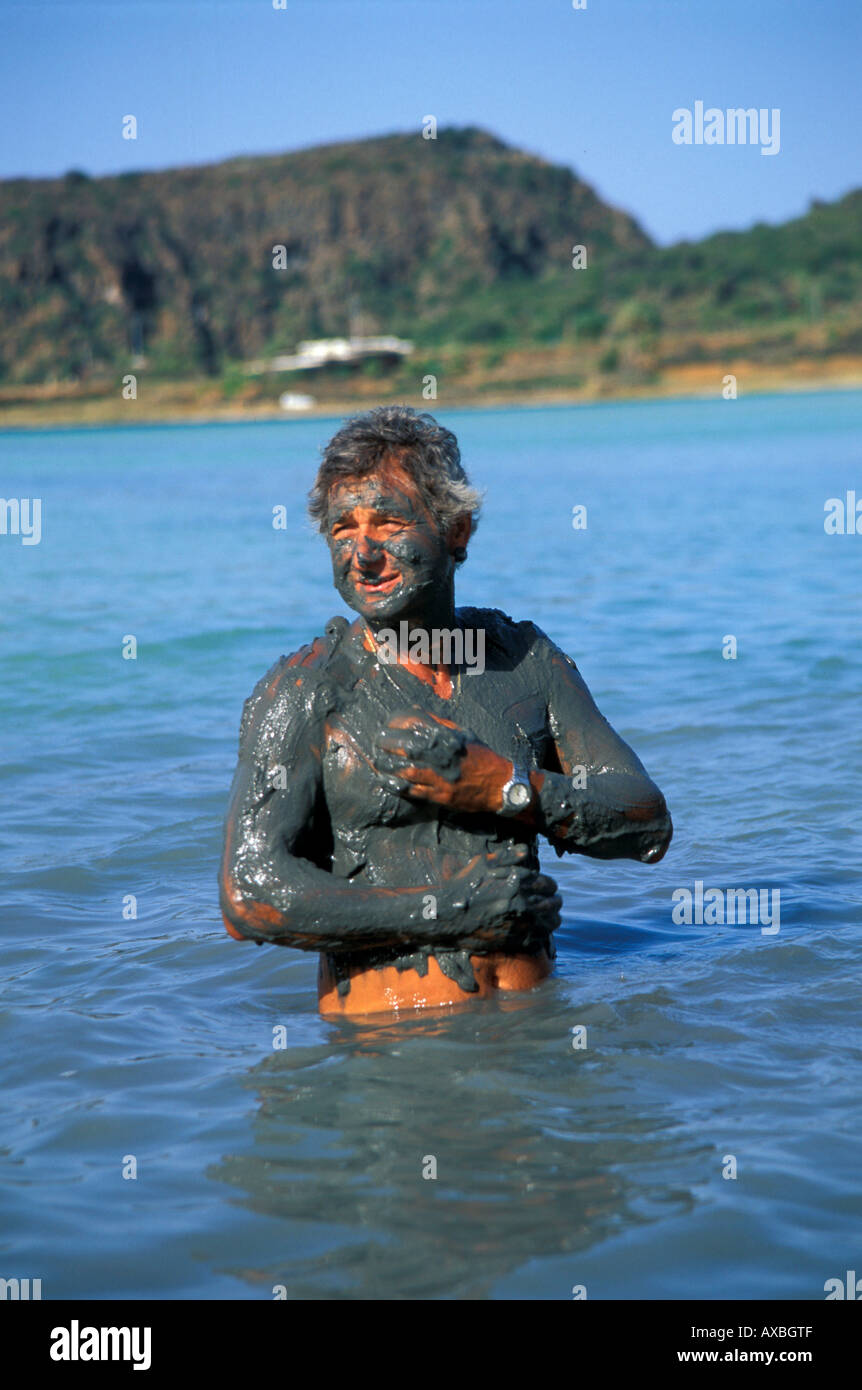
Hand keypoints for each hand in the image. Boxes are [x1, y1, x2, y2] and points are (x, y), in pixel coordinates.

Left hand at [373, 710, 512, 815]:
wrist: (500, 784)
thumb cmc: (481, 756)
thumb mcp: (463, 734)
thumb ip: (439, 725)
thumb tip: (416, 712)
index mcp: (448, 738)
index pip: (416, 725)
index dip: (396, 724)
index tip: (387, 725)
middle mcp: (443, 756)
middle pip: (406, 747)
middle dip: (387, 744)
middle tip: (378, 743)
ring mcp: (440, 777)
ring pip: (405, 771)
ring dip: (387, 767)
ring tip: (378, 763)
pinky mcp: (440, 796)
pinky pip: (412, 791)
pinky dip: (397, 786)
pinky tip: (387, 782)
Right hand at [434, 842, 561, 949]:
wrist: (446, 915)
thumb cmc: (464, 886)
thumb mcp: (482, 863)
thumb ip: (507, 856)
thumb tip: (526, 852)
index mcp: (518, 880)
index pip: (548, 884)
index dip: (550, 886)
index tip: (548, 889)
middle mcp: (523, 900)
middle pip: (553, 902)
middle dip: (554, 901)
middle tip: (553, 902)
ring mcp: (520, 922)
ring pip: (551, 921)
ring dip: (552, 918)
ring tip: (549, 916)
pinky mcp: (514, 939)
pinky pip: (540, 938)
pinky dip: (542, 934)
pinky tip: (538, 931)